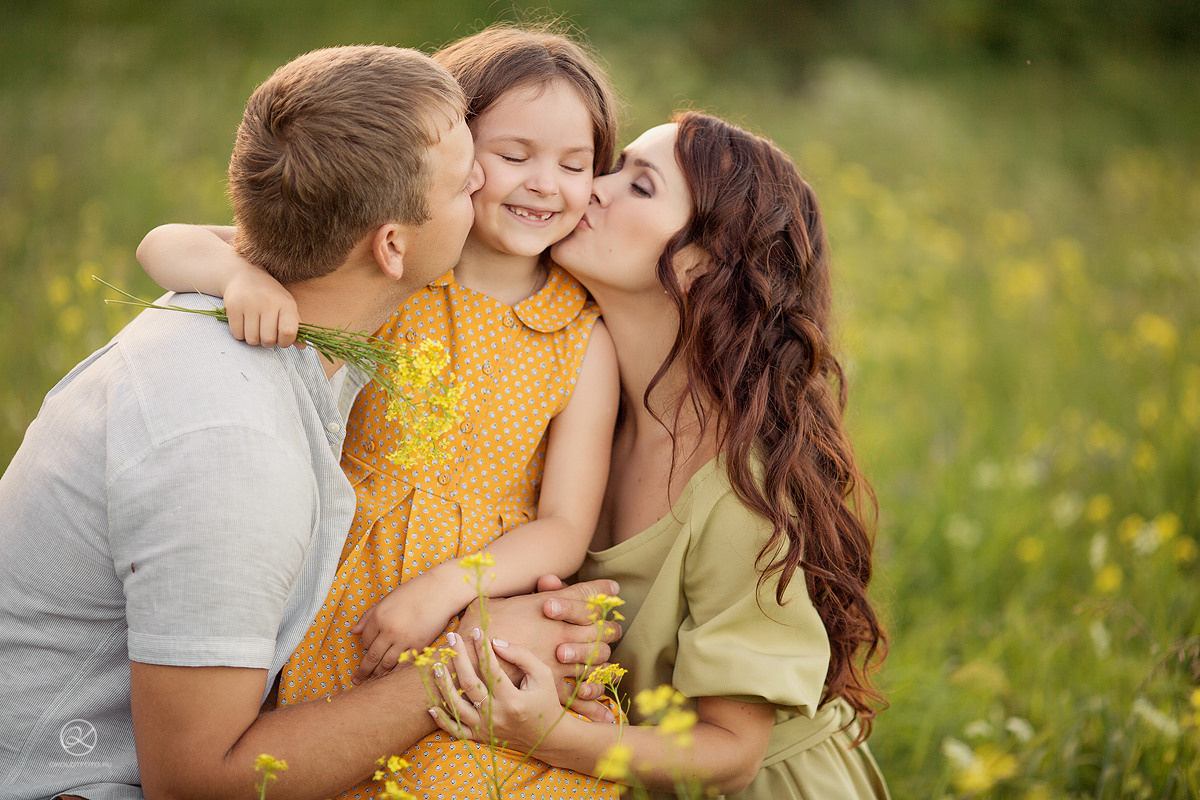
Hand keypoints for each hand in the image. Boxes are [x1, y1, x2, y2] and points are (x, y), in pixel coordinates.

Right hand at [223, 265, 300, 347]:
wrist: (244, 274)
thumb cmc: (270, 294)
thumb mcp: (286, 305)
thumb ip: (294, 326)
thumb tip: (302, 347)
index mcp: (286, 303)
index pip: (288, 332)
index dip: (286, 342)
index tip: (282, 340)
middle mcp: (268, 302)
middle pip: (269, 340)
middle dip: (268, 342)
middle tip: (266, 333)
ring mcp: (249, 304)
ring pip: (252, 339)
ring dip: (254, 339)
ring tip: (256, 328)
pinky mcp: (233, 306)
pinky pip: (237, 334)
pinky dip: (241, 334)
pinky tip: (244, 323)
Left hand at [350, 578, 459, 683]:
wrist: (441, 591)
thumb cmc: (414, 592)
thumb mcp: (387, 599)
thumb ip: (368, 616)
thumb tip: (353, 631)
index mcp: (379, 617)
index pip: (366, 640)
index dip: (366, 647)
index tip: (368, 650)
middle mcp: (389, 630)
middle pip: (372, 656)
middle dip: (363, 670)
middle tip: (357, 680)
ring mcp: (404, 640)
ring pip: (386, 664)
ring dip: (378, 674)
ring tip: (373, 680)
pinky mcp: (419, 646)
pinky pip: (403, 664)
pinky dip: (396, 671)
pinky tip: (392, 675)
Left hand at [431, 633, 565, 753]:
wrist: (549, 737)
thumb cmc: (546, 701)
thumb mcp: (543, 675)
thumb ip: (521, 656)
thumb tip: (495, 642)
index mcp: (513, 700)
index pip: (491, 669)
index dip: (482, 648)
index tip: (476, 631)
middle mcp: (497, 716)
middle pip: (469, 684)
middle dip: (459, 658)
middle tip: (452, 638)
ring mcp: (486, 729)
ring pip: (457, 708)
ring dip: (444, 686)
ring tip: (436, 666)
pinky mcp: (481, 738)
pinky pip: (456, 731)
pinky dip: (442, 721)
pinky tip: (431, 706)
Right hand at [462, 578, 621, 719]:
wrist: (465, 654)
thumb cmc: (484, 622)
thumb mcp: (508, 597)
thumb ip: (535, 590)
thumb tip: (551, 579)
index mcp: (554, 610)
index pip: (591, 602)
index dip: (603, 599)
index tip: (610, 597)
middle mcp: (563, 636)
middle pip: (603, 633)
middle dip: (609, 631)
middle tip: (611, 631)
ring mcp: (559, 663)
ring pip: (597, 663)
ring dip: (606, 664)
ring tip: (611, 667)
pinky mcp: (550, 688)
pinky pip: (580, 697)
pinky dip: (594, 703)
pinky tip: (604, 708)